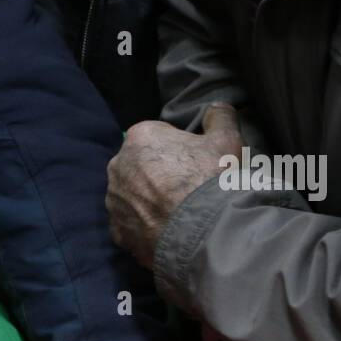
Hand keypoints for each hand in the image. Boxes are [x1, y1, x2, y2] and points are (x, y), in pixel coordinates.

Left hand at [106, 103, 242, 267]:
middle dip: (159, 174)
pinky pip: (131, 225)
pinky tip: (167, 230)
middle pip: (140, 166)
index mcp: (139, 137)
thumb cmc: (211, 179)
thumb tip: (216, 108)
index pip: (156, 136)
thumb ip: (220, 117)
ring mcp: (114, 201)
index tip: (194, 163)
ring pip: (133, 196)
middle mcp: (118, 166)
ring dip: (149, 201)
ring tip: (178, 212)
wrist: (202, 232)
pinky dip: (145, 228)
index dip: (178, 149)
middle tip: (187, 188)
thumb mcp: (226, 140)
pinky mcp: (117, 231)